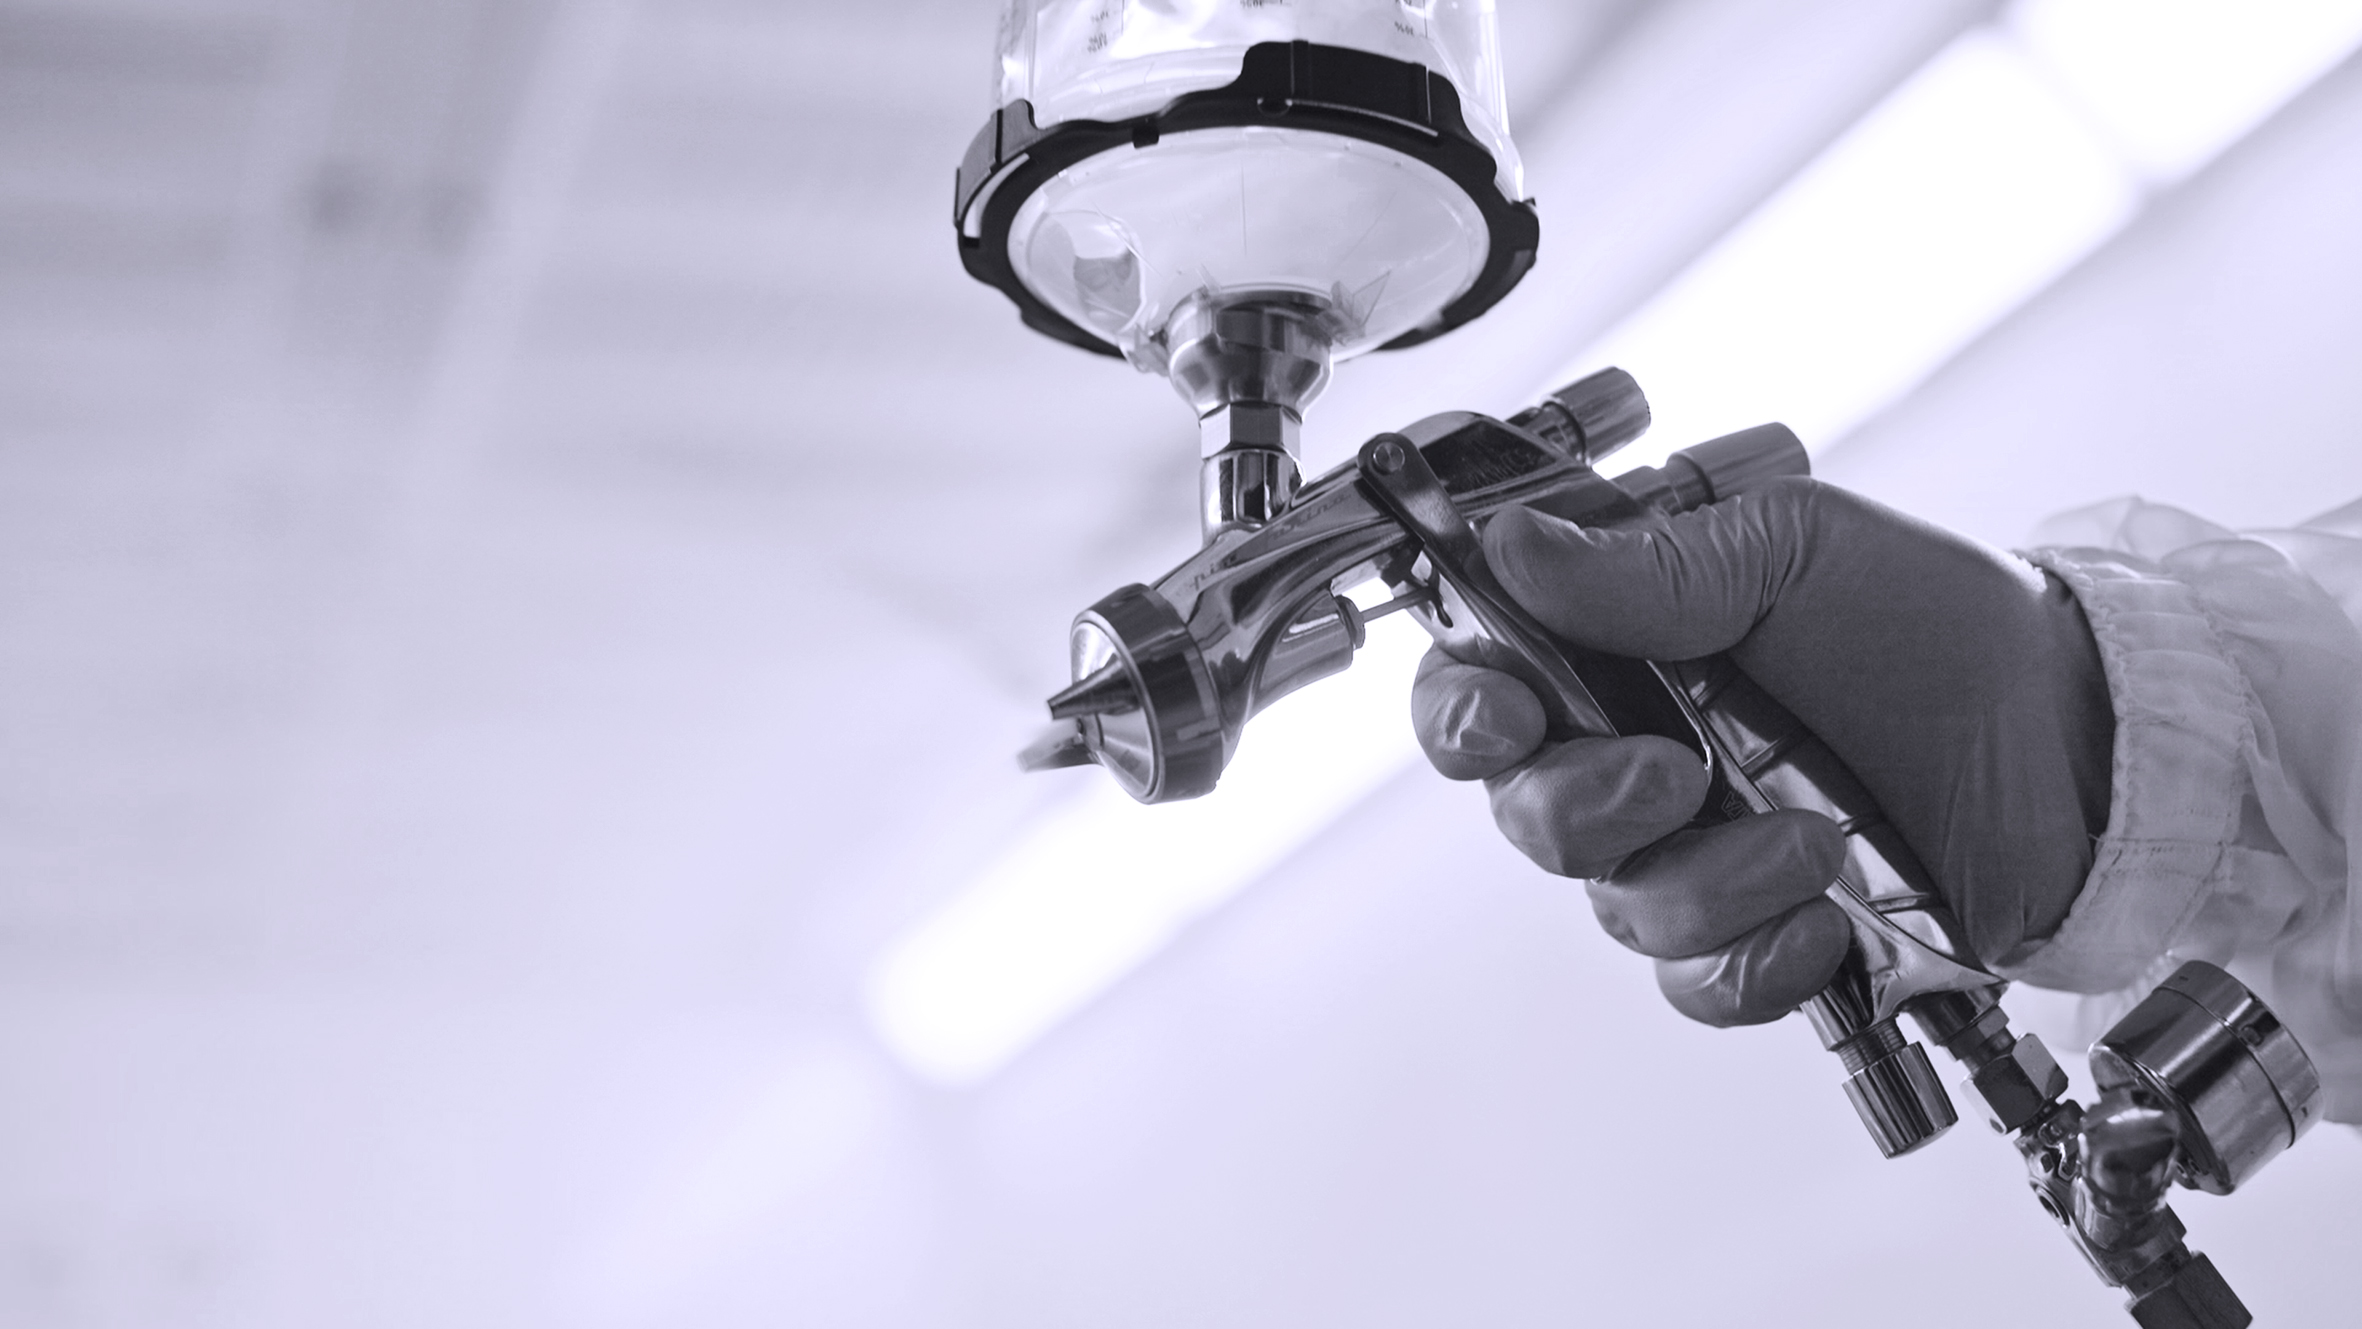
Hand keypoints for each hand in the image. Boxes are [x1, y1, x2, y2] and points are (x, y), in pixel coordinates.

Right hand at [1411, 477, 2113, 1025]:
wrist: (2091, 751)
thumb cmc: (1952, 629)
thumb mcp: (1802, 553)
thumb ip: (1652, 566)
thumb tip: (1513, 547)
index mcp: (1631, 641)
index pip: (1485, 683)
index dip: (1465, 714)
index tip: (1510, 721)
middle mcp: (1644, 746)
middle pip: (1524, 810)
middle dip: (1581, 809)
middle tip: (1674, 779)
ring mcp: (1700, 847)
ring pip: (1614, 907)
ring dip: (1704, 886)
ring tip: (1814, 841)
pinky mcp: (1761, 933)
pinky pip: (1695, 983)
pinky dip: (1749, 964)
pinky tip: (1819, 923)